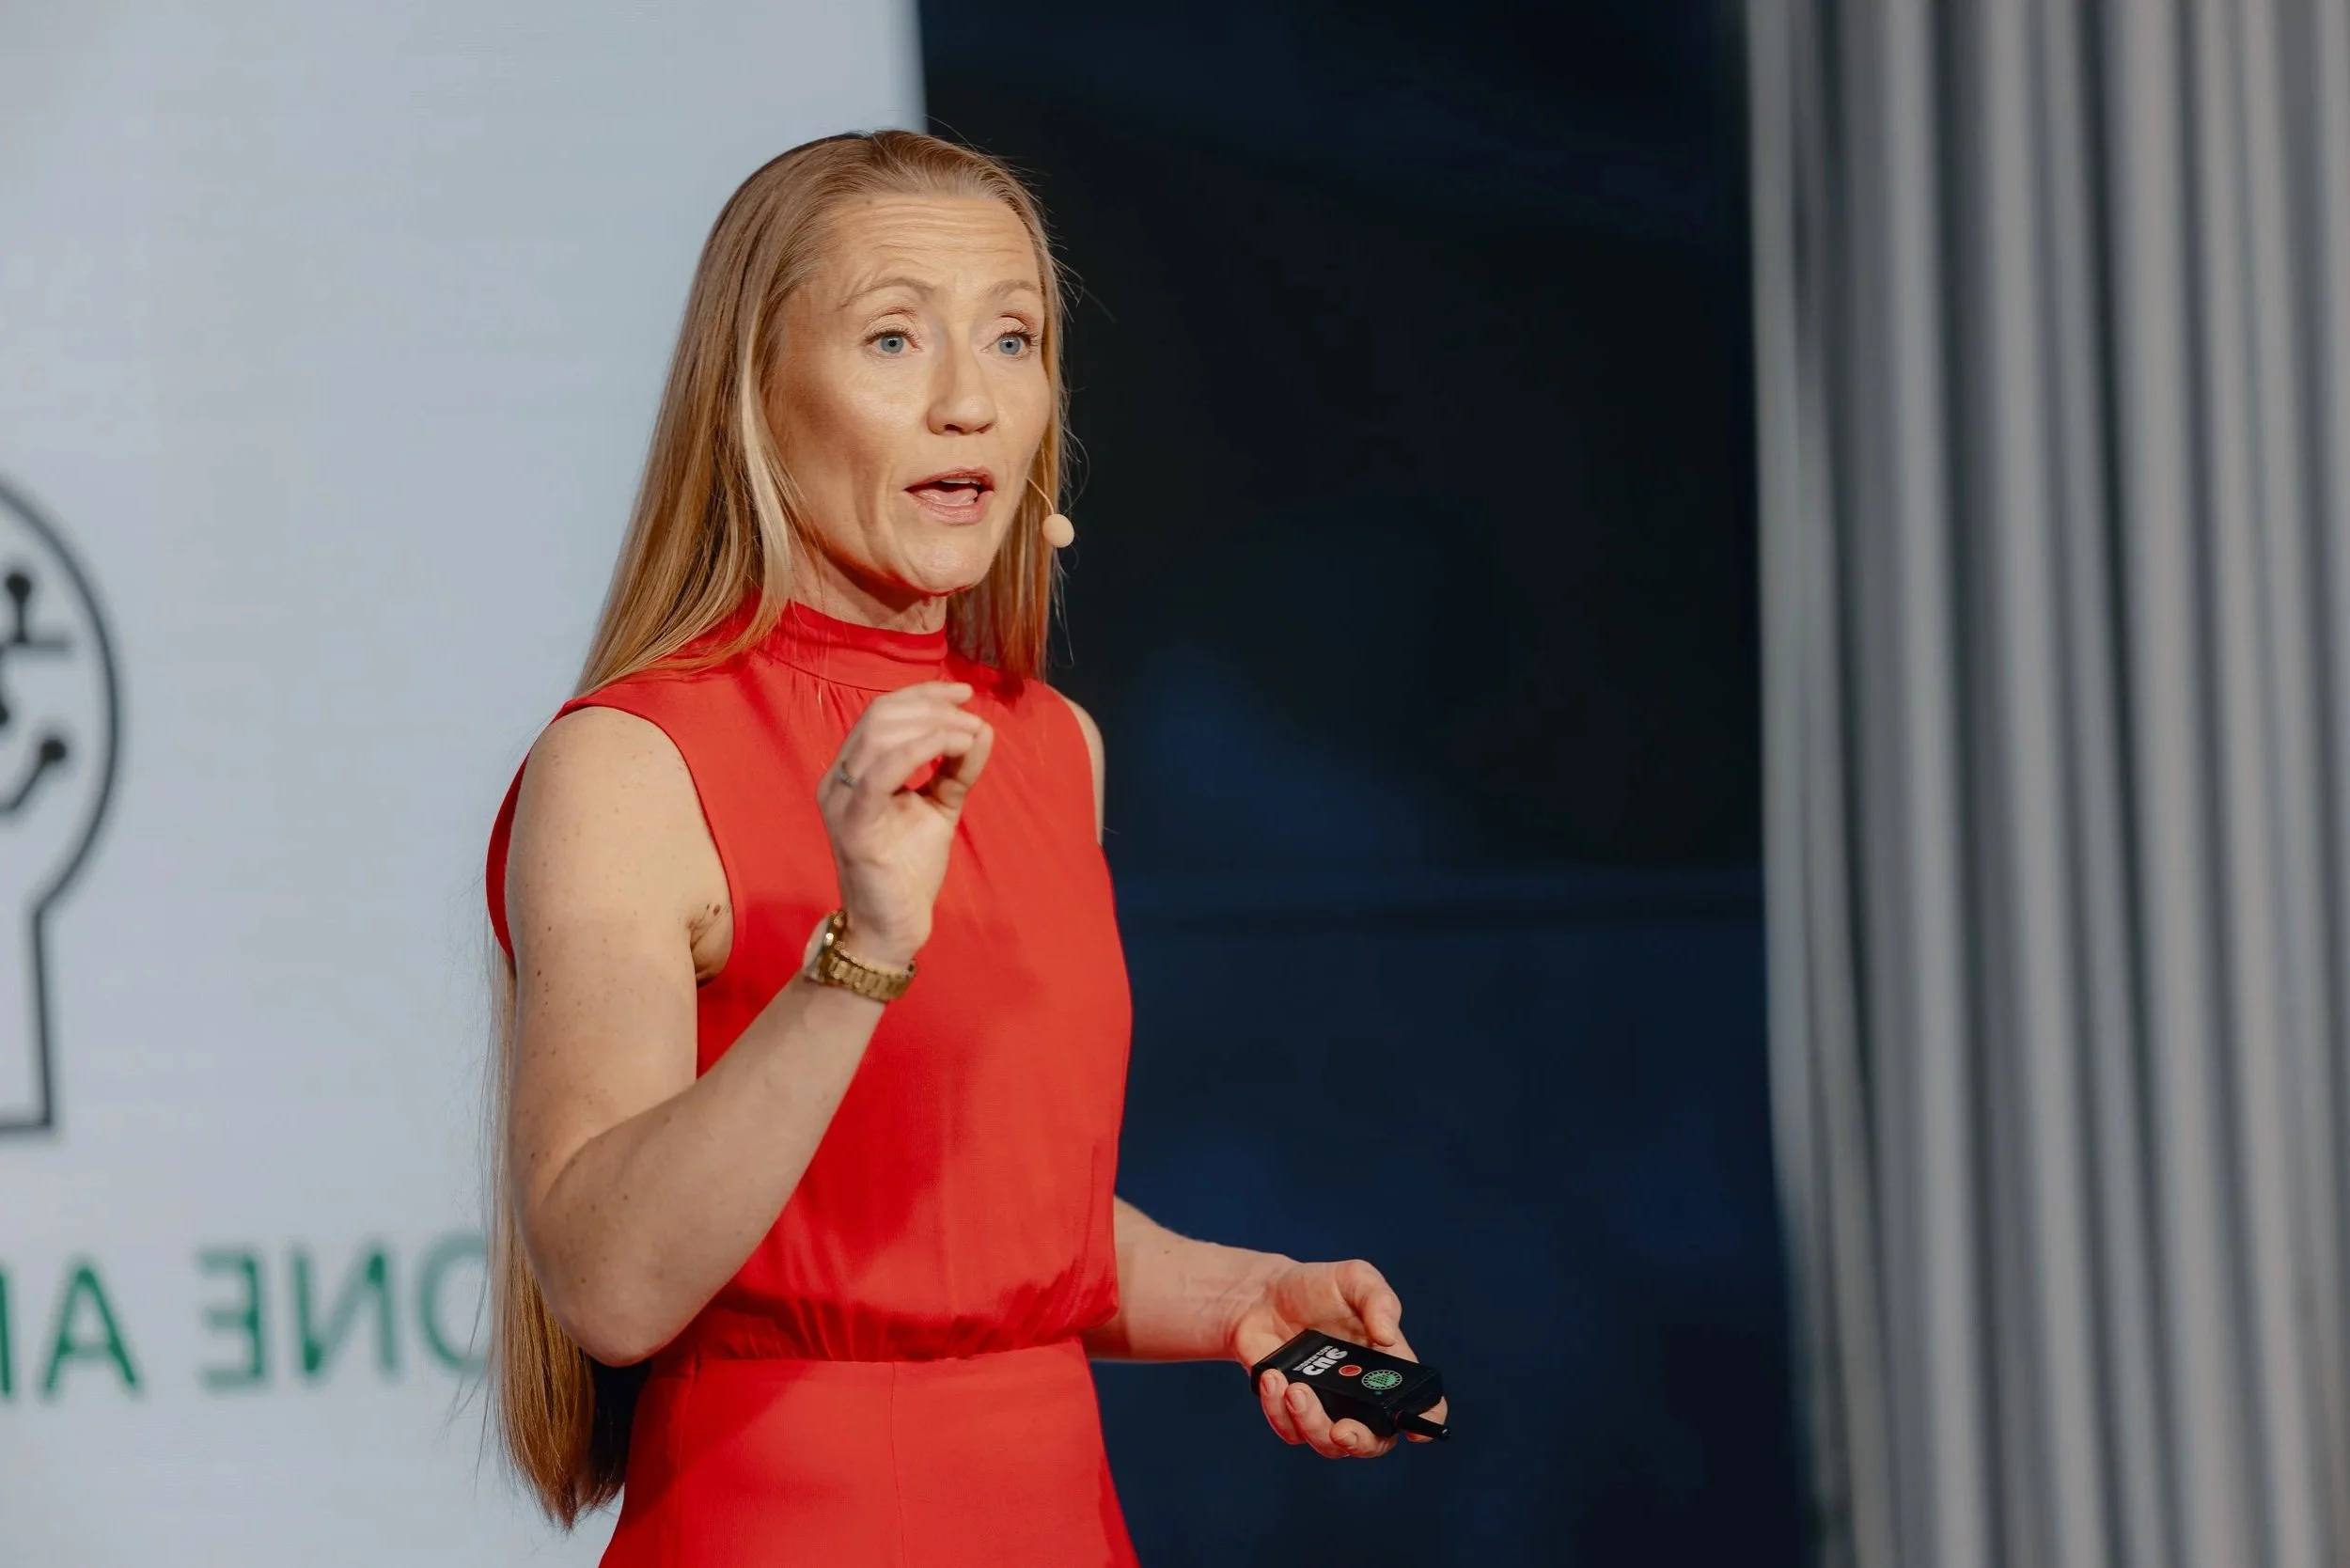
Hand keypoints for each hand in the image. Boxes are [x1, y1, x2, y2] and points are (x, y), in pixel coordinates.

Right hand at [816, 681, 993, 967]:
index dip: (924, 693)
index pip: (883, 711)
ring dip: (934, 725)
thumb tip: (982, 727)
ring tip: (969, 735)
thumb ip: (957, 767)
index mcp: (854, 769)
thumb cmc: (908, 868)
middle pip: (881, 715)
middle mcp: (838, 778)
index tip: (966, 693)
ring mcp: (841, 801)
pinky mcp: (852, 826)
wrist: (893, 925)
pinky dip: (921, 749)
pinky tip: (954, 748)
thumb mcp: (940, 806)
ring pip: (880, 735)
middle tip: (972, 720)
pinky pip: (880, 773)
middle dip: (933, 707)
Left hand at [1226, 1257, 1447, 1458]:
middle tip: (1342, 1430)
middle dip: (1361, 1443)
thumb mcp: (1353, 1279)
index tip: (1415, 1430)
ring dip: (1312, 1424)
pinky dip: (1278, 1410)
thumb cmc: (1316, 1287)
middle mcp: (1359, 1396)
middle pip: (1374, 1441)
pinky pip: (1288, 1429)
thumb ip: (1378, 1299)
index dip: (1424, 1422)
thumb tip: (1387, 1337)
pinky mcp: (1288, 1410)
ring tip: (1294, 1388)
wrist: (1262, 1294)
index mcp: (1385, 1367)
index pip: (1417, 1405)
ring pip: (1328, 1444)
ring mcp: (1324, 1407)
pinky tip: (1272, 1378)